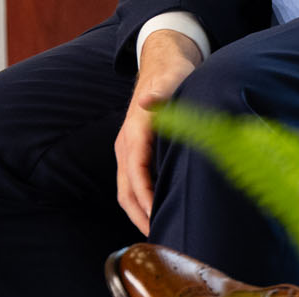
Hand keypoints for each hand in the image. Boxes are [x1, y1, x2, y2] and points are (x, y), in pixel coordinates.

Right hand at [115, 28, 201, 233]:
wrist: (163, 62)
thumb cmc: (171, 74)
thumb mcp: (171, 80)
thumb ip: (161, 93)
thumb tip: (148, 99)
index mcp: (135, 132)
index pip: (135, 172)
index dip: (144, 197)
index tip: (155, 216)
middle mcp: (126, 144)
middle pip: (126, 189)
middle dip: (139, 215)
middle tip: (158, 236)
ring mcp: (128, 148)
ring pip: (127, 189)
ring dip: (138, 211)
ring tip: (157, 231)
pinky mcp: (134, 150)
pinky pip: (133, 182)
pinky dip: (141, 200)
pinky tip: (157, 210)